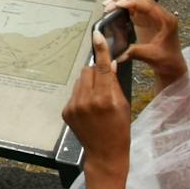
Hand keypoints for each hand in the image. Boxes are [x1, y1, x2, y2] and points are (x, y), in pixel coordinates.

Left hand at [62, 33, 131, 171]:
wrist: (105, 154)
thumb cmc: (120, 129)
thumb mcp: (123, 105)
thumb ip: (113, 84)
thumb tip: (108, 64)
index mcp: (105, 98)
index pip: (101, 68)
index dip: (101, 50)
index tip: (97, 34)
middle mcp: (86, 100)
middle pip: (87, 71)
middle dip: (95, 73)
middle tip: (104, 85)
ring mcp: (74, 106)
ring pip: (79, 81)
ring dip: (88, 84)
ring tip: (96, 99)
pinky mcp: (66, 111)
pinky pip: (74, 93)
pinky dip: (82, 95)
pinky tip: (89, 109)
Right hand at [105, 0, 185, 78]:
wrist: (171, 66)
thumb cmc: (168, 60)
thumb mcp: (152, 56)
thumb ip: (135, 52)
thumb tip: (119, 52)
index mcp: (166, 20)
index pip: (147, 4)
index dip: (132, 2)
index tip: (118, 4)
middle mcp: (160, 15)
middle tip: (109, 5)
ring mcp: (152, 16)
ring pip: (136, 0)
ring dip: (122, 1)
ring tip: (108, 6)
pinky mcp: (145, 20)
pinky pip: (133, 8)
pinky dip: (122, 7)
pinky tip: (114, 11)